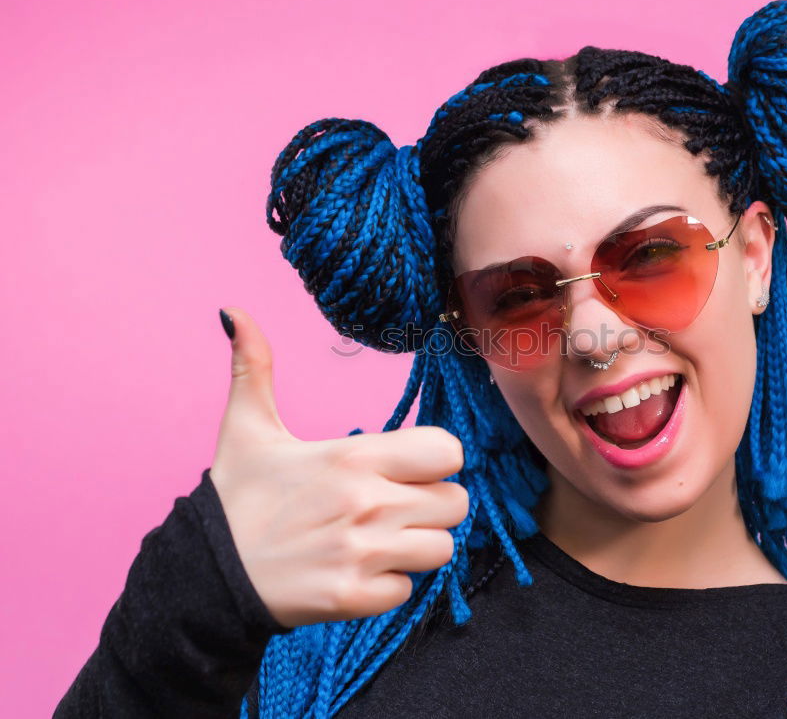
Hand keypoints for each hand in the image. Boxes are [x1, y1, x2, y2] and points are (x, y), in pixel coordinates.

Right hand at [209, 308, 467, 628]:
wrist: (204, 575)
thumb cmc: (236, 500)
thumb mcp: (247, 429)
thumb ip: (253, 368)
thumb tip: (234, 313)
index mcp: (354, 457)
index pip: (449, 451)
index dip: (436, 460)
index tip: (409, 468)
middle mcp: (368, 503)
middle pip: (456, 502)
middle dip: (433, 504)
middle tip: (395, 506)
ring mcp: (363, 554)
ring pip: (442, 548)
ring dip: (417, 545)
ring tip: (379, 540)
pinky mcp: (355, 598)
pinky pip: (408, 590)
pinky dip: (389, 585)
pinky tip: (357, 571)